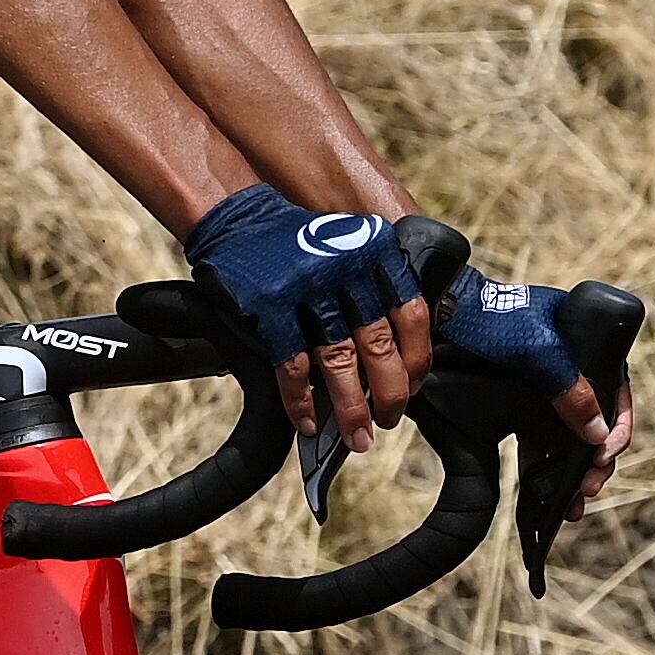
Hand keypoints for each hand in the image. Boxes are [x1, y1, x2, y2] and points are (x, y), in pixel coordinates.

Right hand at [185, 184, 435, 454]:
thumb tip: (396, 363)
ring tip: (358, 437)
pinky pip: (292, 364)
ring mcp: (307, 284)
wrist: (237, 217)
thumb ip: (374, 288)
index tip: (413, 387)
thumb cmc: (297, 243)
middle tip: (388, 421)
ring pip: (339, 359)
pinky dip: (301, 400)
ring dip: (351, 407)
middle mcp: (346, 264)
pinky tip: (308, 421)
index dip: (416, 359)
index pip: (413, 314)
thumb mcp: (349, 247)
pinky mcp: (270, 303)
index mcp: (375, 250)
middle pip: (379, 342)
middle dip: (389, 393)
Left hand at [436, 271, 632, 517]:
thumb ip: (569, 390)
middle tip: (587, 491)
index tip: (604, 457)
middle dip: (595, 461)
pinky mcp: (516, 403)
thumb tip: (598, 434)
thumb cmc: (490, 320)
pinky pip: (538, 439)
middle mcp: (568, 368)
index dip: (618, 428)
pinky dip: (543, 466)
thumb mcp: (536, 351)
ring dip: (571, 471)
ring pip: (567, 436)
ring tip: (570, 505)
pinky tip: (542, 493)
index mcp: (584, 346)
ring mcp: (542, 387)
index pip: (617, 391)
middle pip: (594, 421)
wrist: (438, 313)